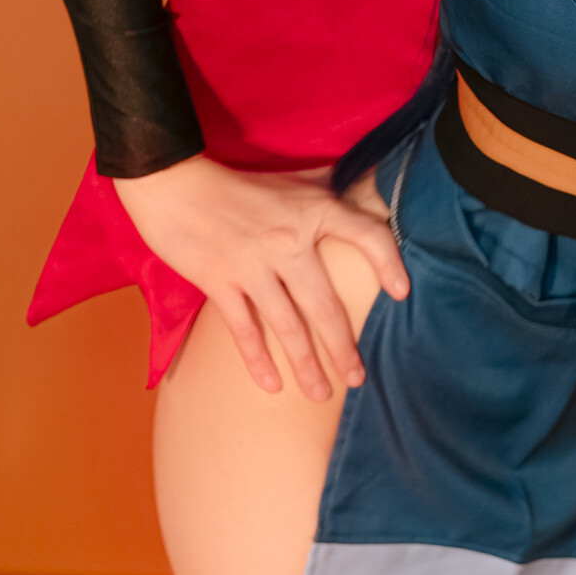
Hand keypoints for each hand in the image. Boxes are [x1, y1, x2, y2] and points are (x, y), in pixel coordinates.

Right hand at [112, 156, 408, 398]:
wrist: (175, 183)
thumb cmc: (236, 182)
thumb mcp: (292, 180)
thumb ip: (326, 188)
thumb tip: (363, 186)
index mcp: (313, 210)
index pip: (367, 235)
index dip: (389, 263)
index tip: (401, 292)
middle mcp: (289, 241)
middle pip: (326, 305)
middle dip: (343, 348)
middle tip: (358, 378)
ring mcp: (254, 266)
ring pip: (288, 326)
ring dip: (306, 365)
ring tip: (322, 394)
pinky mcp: (220, 282)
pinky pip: (244, 329)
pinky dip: (258, 360)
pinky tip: (272, 386)